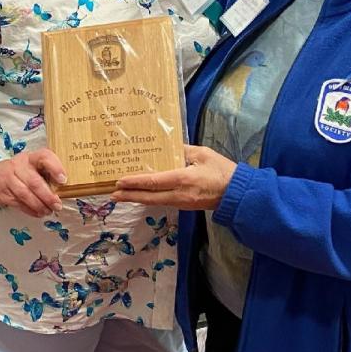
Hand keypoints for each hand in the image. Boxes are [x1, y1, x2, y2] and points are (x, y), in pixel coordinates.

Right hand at [0, 148, 66, 216]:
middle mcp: (18, 166)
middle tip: (57, 205)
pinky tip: (38, 213)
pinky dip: (30, 210)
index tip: (63, 180)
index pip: (44, 156)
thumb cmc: (19, 171)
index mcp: (30, 158)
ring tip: (48, 211)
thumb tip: (65, 187)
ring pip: (25, 195)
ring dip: (39, 206)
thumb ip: (45, 172)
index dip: (55, 167)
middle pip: (34, 182)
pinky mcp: (2, 193)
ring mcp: (8, 179)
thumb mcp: (31, 165)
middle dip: (48, 196)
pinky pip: (18, 203)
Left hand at [111, 145, 236, 209]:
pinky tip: (142, 195)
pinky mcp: (184, 205)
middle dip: (130, 195)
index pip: (154, 181)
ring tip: (122, 195)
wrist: (237, 194)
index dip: (135, 182)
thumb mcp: (202, 153)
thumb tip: (165, 146)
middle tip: (113, 194)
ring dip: (137, 198)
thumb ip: (182, 150)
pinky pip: (162, 202)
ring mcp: (181, 202)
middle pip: (149, 197)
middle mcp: (179, 194)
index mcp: (183, 179)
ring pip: (154, 201)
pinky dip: (149, 198)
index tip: (120, 181)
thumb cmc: (222, 170)